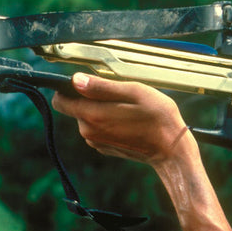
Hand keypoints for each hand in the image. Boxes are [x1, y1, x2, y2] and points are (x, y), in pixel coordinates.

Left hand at [51, 74, 192, 166]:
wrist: (171, 149)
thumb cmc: (158, 119)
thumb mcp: (134, 92)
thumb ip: (102, 86)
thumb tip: (76, 80)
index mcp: (93, 116)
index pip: (60, 101)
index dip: (69, 88)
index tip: (87, 84)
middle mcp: (89, 132)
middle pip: (76, 107)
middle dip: (91, 98)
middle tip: (120, 97)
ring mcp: (97, 141)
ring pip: (88, 117)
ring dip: (102, 110)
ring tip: (127, 109)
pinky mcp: (105, 147)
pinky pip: (98, 128)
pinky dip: (109, 122)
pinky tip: (128, 121)